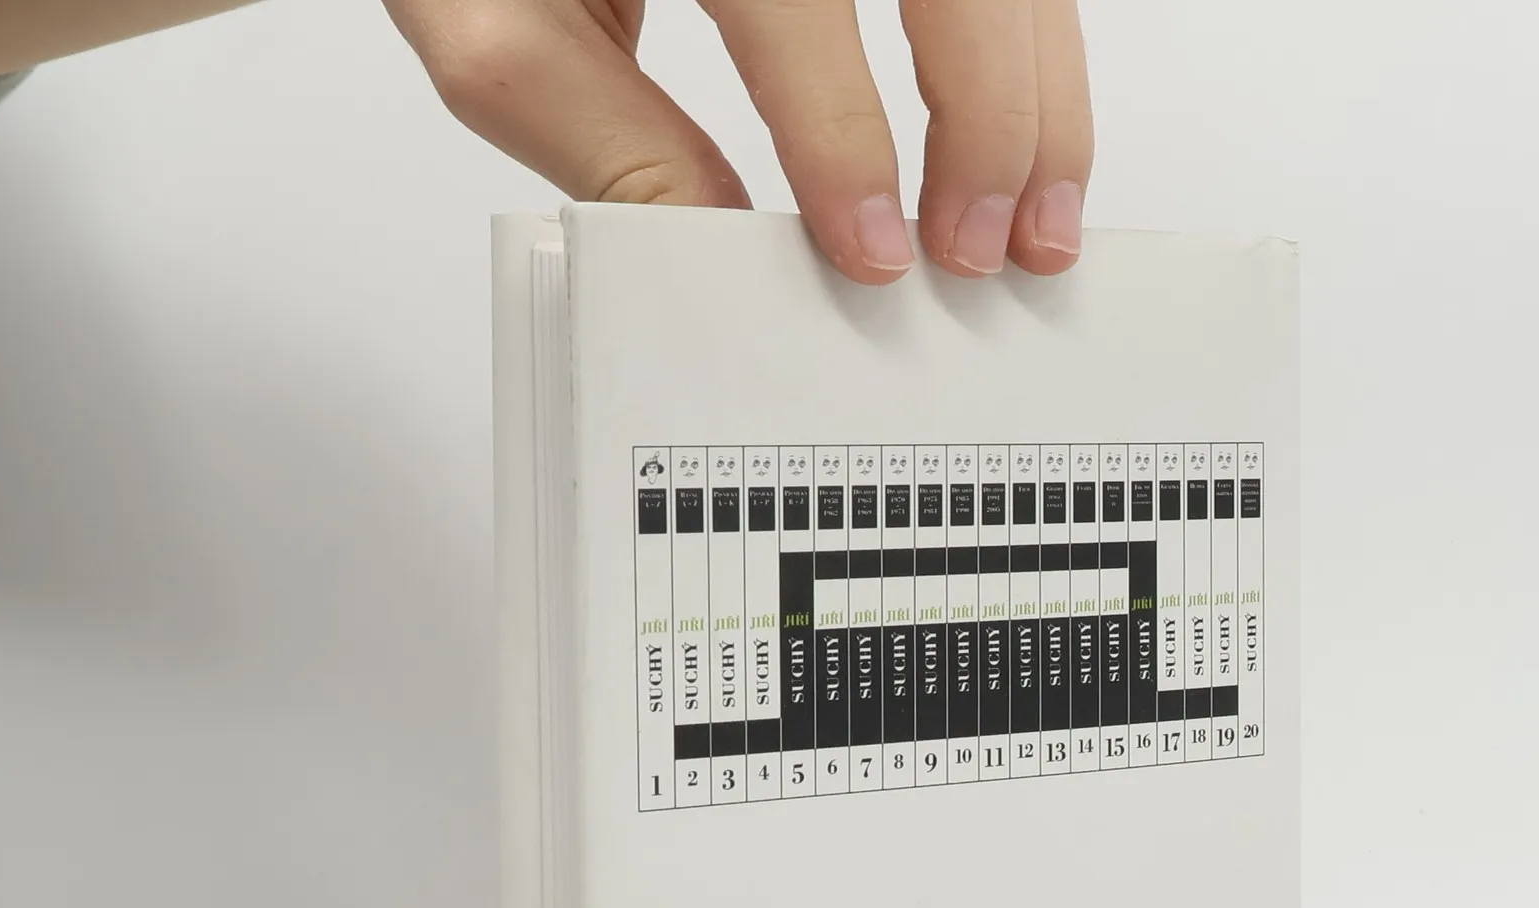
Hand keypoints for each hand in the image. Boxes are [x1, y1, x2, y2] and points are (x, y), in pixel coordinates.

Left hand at [381, 0, 1091, 284]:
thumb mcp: (497, 18)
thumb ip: (599, 132)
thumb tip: (717, 253)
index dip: (843, 131)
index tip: (874, 249)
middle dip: (987, 120)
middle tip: (973, 252)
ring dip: (1041, 99)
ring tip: (1036, 226)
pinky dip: (1034, 56)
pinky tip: (1033, 138)